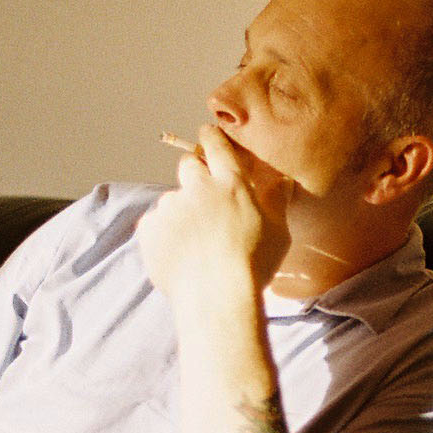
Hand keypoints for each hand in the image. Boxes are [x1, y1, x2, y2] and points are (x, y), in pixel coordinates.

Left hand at [138, 125, 294, 300]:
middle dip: (194, 174)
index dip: (212, 137)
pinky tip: (179, 254)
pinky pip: (154, 224)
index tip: (208, 134)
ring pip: (171, 199)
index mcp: (230, 183)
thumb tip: (282, 181)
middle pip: (188, 165)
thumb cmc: (253, 265)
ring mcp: (170, 208)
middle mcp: (197, 188)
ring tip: (194, 242)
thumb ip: (276, 201)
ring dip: (180, 212)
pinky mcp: (150, 230)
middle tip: (204, 198)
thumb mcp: (278, 232)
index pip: (217, 146)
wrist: (216, 298)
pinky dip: (163, 234)